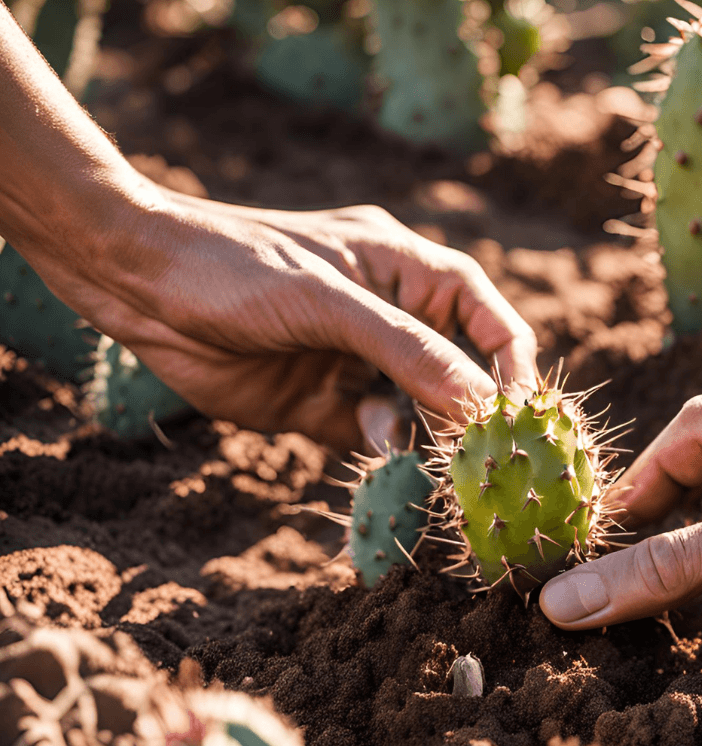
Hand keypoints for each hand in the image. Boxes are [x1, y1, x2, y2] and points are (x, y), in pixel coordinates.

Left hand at [0, 1, 535, 450]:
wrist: (134, 286)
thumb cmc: (235, 267)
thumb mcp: (330, 302)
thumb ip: (409, 352)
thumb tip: (483, 407)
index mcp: (412, 275)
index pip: (491, 325)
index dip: (514, 373)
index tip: (524, 424)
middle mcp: (397, 322)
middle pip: (462, 379)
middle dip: (475, 421)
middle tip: (491, 468)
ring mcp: (362, 367)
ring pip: (422, 417)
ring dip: (432, 446)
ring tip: (443, 478)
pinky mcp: (327, 408)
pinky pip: (377, 441)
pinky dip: (387, 459)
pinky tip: (387, 468)